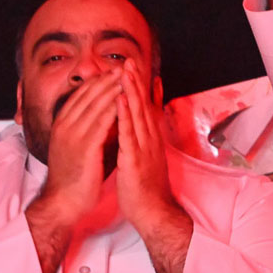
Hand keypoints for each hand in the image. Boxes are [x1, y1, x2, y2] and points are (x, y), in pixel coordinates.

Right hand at [36, 70, 120, 222]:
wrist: (63, 201)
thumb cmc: (75, 176)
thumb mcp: (80, 146)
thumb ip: (90, 130)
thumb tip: (106, 117)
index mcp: (64, 124)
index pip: (81, 95)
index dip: (98, 81)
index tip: (114, 70)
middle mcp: (66, 125)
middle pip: (88, 95)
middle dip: (106, 79)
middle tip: (123, 65)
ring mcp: (73, 135)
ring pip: (94, 105)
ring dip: (111, 89)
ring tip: (126, 76)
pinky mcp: (84, 147)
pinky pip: (100, 123)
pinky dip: (112, 110)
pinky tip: (124, 100)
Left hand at [114, 63, 177, 231]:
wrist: (154, 213)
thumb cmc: (147, 191)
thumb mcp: (146, 161)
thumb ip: (143, 143)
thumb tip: (140, 133)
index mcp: (150, 141)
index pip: (147, 109)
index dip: (142, 88)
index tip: (137, 69)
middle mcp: (150, 140)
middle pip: (143, 105)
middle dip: (137, 81)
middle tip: (131, 59)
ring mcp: (144, 147)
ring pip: (137, 113)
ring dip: (131, 90)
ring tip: (125, 70)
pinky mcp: (134, 158)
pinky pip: (128, 131)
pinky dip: (124, 113)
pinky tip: (118, 98)